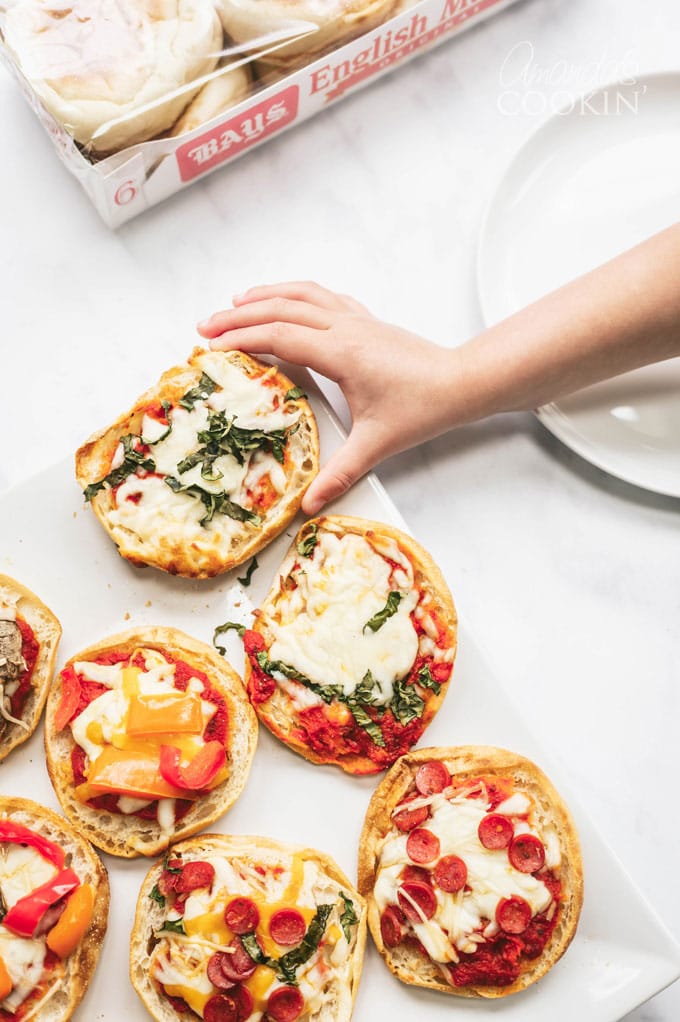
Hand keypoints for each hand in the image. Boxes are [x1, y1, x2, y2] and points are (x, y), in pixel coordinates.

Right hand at [198, 281, 459, 513]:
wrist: (462, 382)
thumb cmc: (424, 407)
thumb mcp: (377, 443)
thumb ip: (341, 473)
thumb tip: (310, 503)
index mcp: (341, 352)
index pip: (278, 335)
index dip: (240, 337)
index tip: (211, 344)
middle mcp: (345, 328)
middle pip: (280, 308)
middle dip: (239, 314)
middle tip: (206, 325)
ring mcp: (356, 320)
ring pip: (301, 294)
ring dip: (265, 295)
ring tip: (235, 301)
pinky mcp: (367, 321)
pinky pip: (323, 296)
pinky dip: (296, 294)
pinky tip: (286, 300)